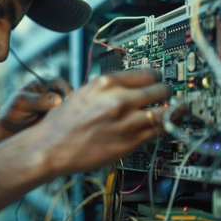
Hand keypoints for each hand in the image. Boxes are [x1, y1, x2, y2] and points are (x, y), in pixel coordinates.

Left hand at [0, 77, 72, 132]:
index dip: (65, 88)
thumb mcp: (22, 103)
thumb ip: (38, 100)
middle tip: (66, 111)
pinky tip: (61, 126)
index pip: (58, 82)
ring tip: (62, 121)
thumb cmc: (13, 111)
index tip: (68, 97)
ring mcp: (56, 106)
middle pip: (68, 94)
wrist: (10, 129)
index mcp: (43, 83)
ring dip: (69, 113)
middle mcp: (52, 93)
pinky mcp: (58, 117)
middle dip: (70, 102)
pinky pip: (67, 118)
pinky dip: (67, 121)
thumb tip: (58, 99)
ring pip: (69, 106)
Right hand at [33, 69, 170, 176]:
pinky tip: (160, 125)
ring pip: (164, 111)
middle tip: (164, 96)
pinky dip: (162, 127)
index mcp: (105, 83)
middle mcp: (118, 100)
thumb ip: (108, 87)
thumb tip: (130, 84)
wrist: (51, 147)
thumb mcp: (84, 92)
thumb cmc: (62, 122)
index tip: (158, 80)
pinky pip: (158, 131)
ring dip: (168, 111)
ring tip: (167, 112)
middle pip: (160, 90)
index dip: (156, 77)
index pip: (147, 73)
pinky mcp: (129, 142)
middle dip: (164, 92)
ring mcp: (126, 122)